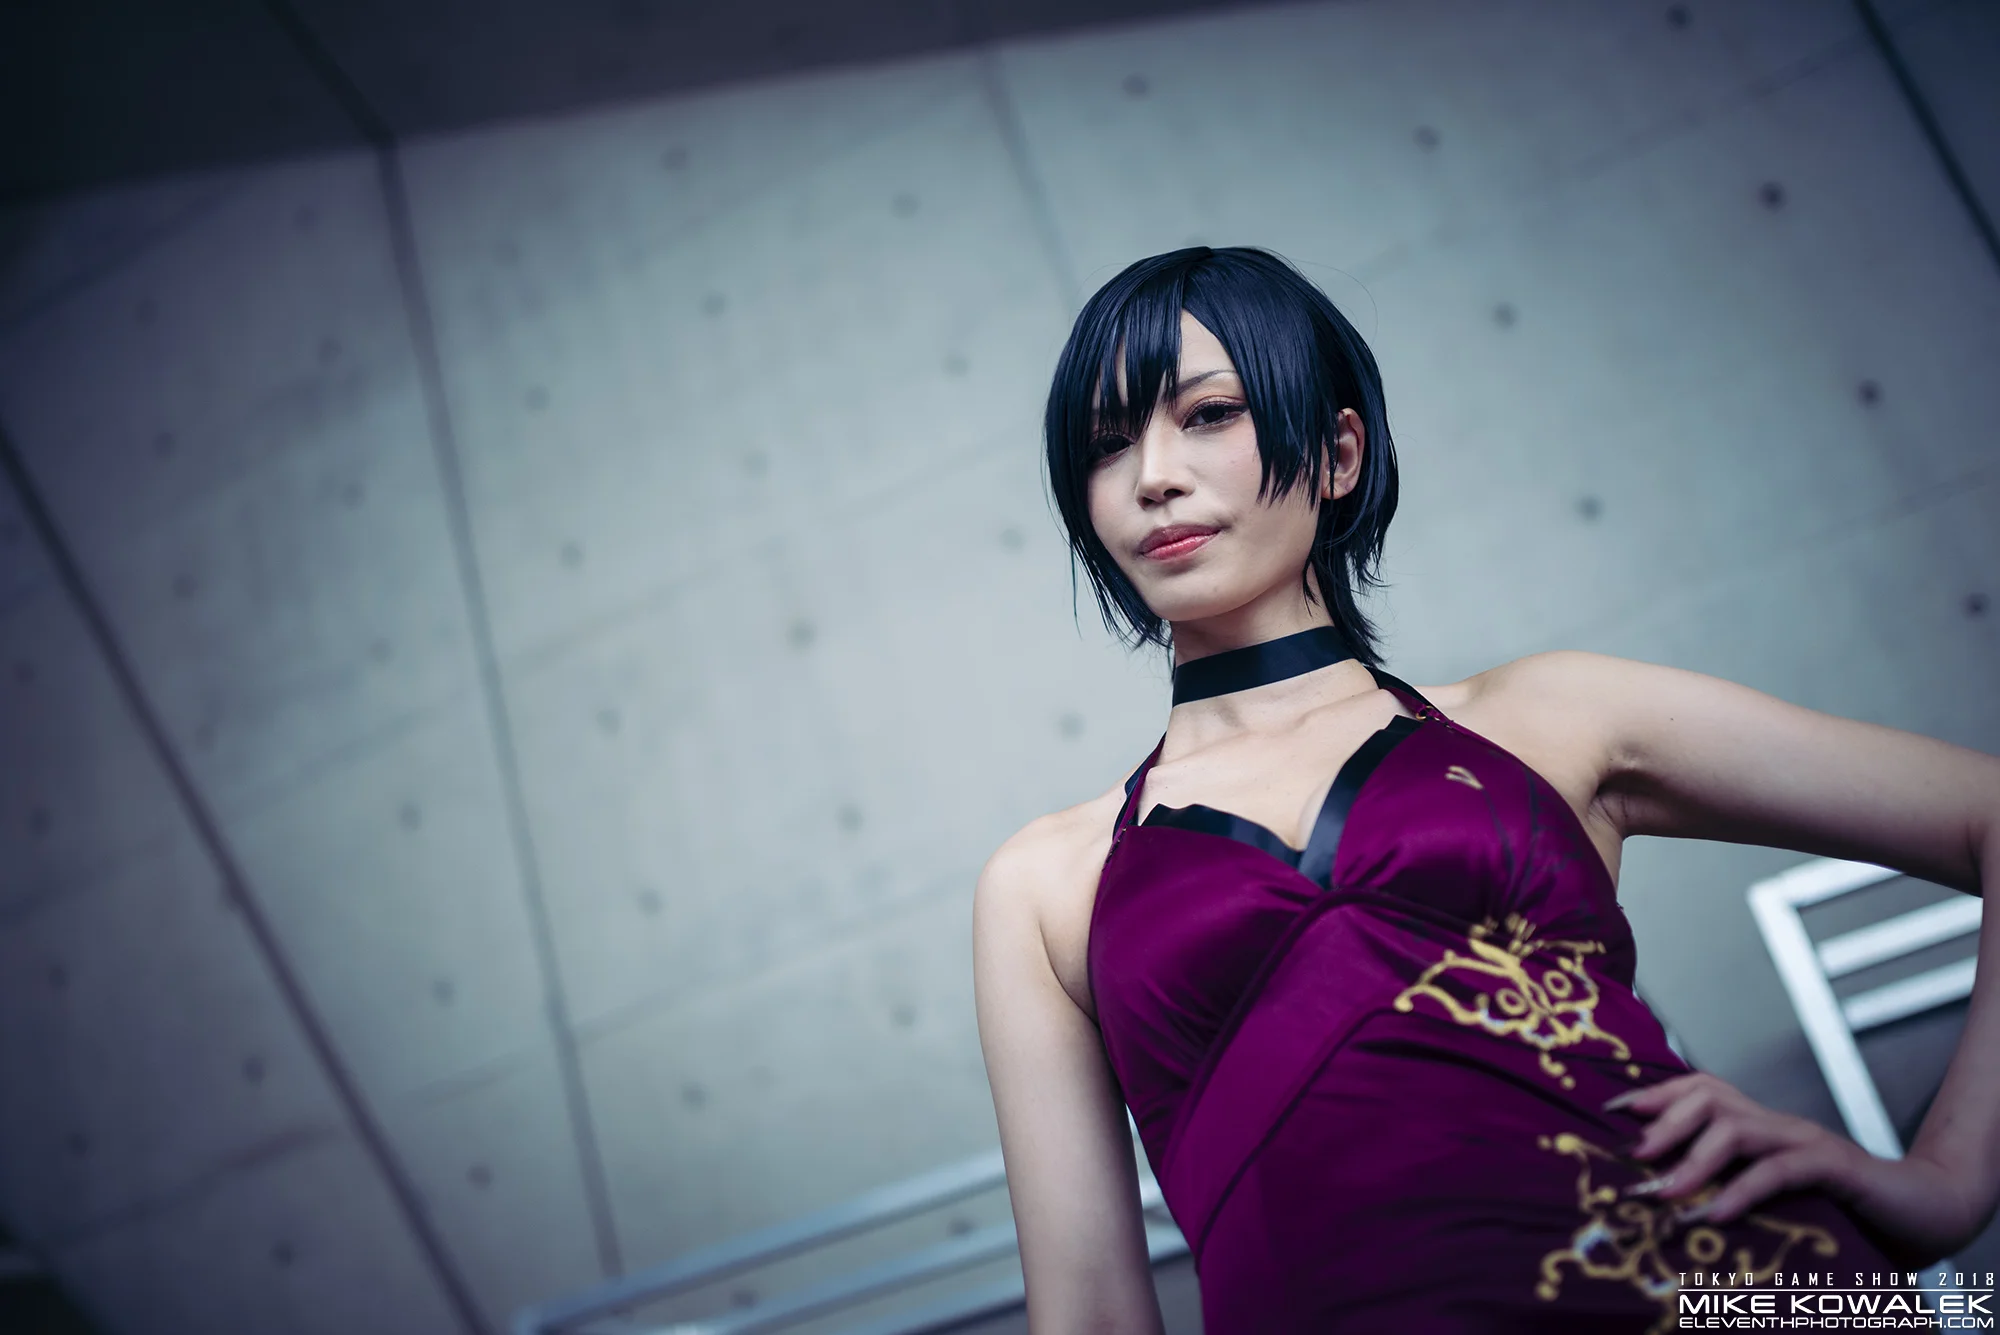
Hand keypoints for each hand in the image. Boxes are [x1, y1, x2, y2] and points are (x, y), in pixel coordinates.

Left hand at [1603, 1071, 1986, 1265]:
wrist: (1920, 1212)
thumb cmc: (1835, 1208)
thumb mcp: (1769, 1192)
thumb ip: (1725, 1184)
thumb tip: (1661, 1195)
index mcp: (1759, 1123)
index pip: (1700, 1089)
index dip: (1653, 1095)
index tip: (1609, 1111)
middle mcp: (1777, 1122)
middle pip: (1710, 1098)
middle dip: (1664, 1125)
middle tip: (1634, 1161)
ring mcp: (1807, 1141)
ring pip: (1737, 1130)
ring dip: (1693, 1164)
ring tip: (1664, 1196)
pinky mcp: (1835, 1169)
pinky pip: (1780, 1171)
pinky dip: (1742, 1193)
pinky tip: (1713, 1218)